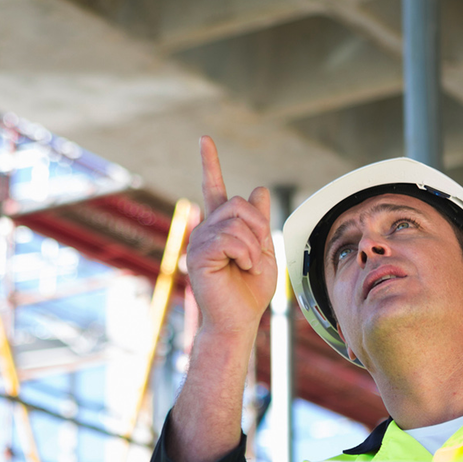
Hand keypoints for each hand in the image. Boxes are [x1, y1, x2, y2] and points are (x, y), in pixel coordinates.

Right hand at [187, 136, 278, 339]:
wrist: (238, 321)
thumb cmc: (249, 293)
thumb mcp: (264, 250)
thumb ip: (259, 222)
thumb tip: (259, 189)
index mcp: (221, 228)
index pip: (215, 189)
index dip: (210, 164)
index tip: (205, 139)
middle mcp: (206, 230)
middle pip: (238, 203)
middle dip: (258, 227)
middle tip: (256, 256)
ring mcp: (200, 241)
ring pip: (236, 222)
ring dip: (253, 246)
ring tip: (247, 267)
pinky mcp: (199, 254)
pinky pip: (229, 239)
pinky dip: (244, 254)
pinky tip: (240, 268)